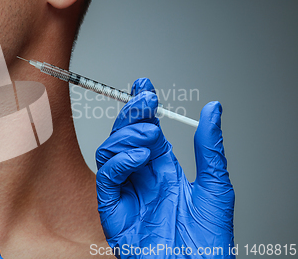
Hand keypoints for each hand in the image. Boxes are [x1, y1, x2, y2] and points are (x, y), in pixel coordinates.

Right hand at [96, 78, 234, 257]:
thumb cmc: (208, 238)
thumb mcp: (215, 186)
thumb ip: (209, 147)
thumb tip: (213, 110)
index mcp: (164, 169)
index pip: (148, 130)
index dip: (144, 108)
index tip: (145, 85)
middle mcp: (142, 176)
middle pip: (125, 135)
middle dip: (133, 114)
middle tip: (146, 100)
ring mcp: (126, 190)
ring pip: (110, 151)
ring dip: (127, 135)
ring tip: (150, 135)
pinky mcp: (113, 208)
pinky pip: (107, 178)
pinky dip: (119, 162)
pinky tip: (139, 157)